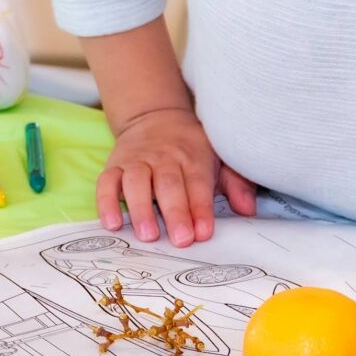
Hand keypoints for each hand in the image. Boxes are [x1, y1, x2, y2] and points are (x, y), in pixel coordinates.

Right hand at [95, 105, 255, 247]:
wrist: (155, 116)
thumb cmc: (190, 147)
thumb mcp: (218, 157)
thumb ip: (235, 183)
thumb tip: (248, 209)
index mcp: (193, 156)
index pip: (197, 183)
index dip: (201, 208)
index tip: (203, 232)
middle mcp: (163, 157)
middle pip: (168, 184)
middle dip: (175, 212)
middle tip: (180, 239)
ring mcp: (136, 161)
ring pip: (136, 182)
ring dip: (141, 208)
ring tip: (148, 234)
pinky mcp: (114, 166)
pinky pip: (106, 182)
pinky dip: (106, 202)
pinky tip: (112, 223)